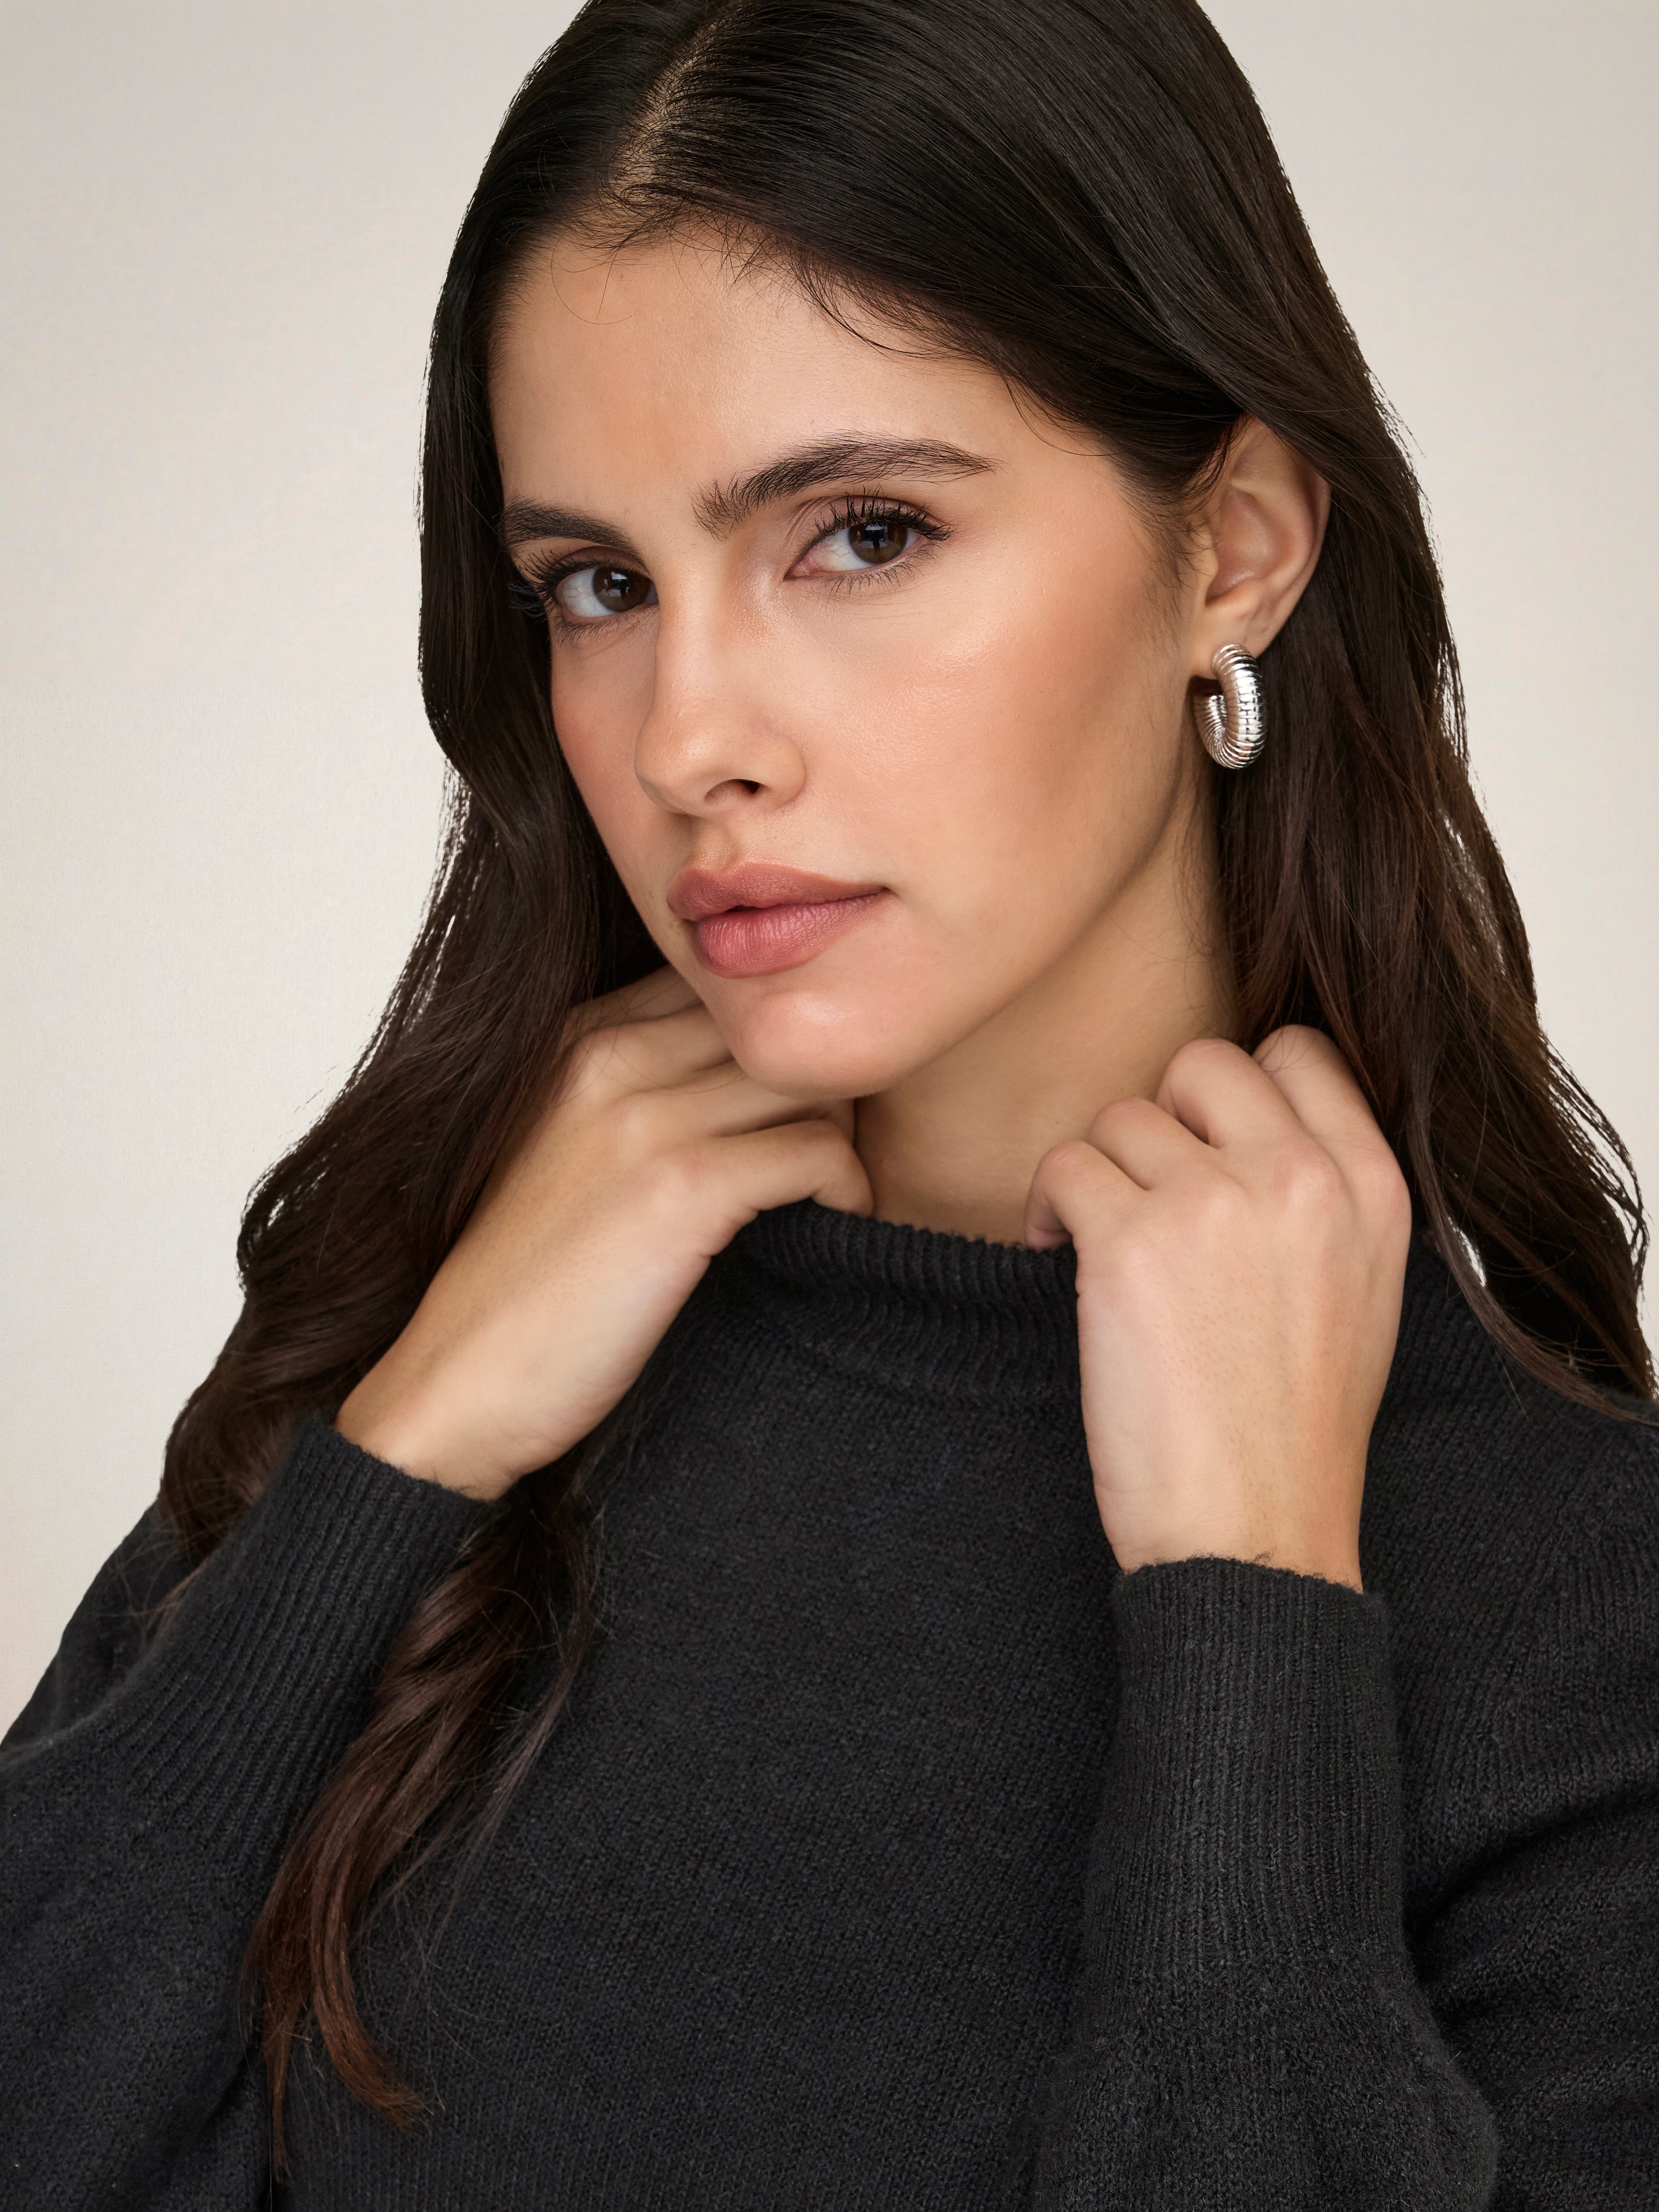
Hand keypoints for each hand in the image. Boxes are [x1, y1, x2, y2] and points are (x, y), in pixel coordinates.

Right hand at [335, 965, 871, 1498]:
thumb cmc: (528, 1288)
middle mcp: (608, 1055)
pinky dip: (848, 1187)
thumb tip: (764, 1081)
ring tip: (839, 1187)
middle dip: (828, 1077)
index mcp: (578, 1038)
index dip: (779, 1039)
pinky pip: (818, 1151)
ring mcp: (642, 1116)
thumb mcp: (572, 1154)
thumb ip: (645, 1095)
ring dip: (846, 1132)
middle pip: (775, 1020)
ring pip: (809, 1078)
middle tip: (843, 1144)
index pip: (722, 986)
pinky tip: (838, 1221)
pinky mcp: (681, 1185)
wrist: (458, 1385)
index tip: (806, 1102)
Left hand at [1023, 1027, 1411, 1590]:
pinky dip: (1046, 1209)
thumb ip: (1317, 1194)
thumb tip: (1239, 1127)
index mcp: (1371, 1187)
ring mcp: (1214, 1204)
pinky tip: (1059, 1258)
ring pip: (1120, 1117)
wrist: (1255, 1534)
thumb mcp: (1359, 1290)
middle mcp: (1300, 1178)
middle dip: (1163, 1120)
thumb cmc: (1293, 1431)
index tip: (1205, 1144)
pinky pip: (1063, 1167)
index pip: (1300, 1051)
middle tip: (1148, 1194)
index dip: (1237, 1089)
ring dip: (1100, 1176)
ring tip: (1105, 1250)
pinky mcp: (1129, 1243)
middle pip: (1202, 1063)